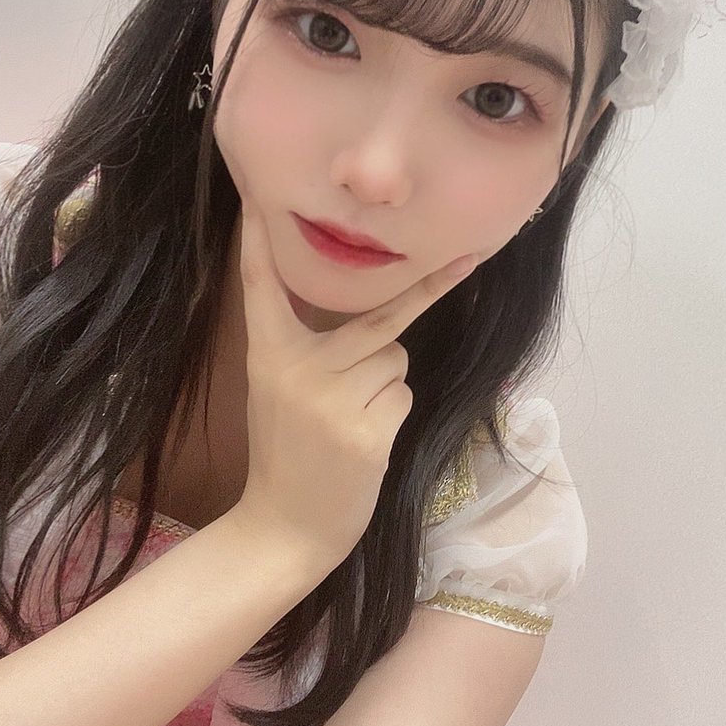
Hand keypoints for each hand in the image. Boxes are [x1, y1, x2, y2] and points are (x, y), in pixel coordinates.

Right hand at [231, 199, 476, 571]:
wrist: (283, 528)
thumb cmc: (287, 454)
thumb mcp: (278, 391)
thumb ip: (308, 351)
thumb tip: (374, 321)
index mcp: (268, 356)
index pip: (261, 287)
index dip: (255, 241)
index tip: (254, 197)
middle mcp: (298, 369)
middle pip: (377, 321)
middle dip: (420, 302)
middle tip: (470, 258)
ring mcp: (332, 400)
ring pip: (395, 359)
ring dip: (386, 385)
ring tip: (351, 421)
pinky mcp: (365, 431)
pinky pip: (402, 395)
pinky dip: (392, 415)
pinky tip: (362, 443)